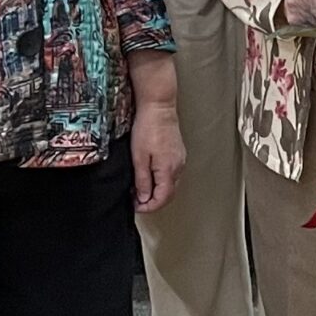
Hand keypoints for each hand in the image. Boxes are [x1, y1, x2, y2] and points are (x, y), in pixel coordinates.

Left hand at [130, 97, 185, 212]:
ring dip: (157, 190)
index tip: (136, 207)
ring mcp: (180, 160)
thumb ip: (142, 180)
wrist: (159, 108)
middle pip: (169, 193)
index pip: (163, 198)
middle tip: (136, 200)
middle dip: (153, 201)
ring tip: (140, 188)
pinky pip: (172, 173)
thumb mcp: (139, 157)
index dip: (149, 207)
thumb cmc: (147, 129)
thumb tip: (144, 197)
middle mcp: (178, 167)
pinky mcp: (178, 153)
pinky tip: (150, 175)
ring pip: (171, 184)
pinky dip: (161, 180)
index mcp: (168, 170)